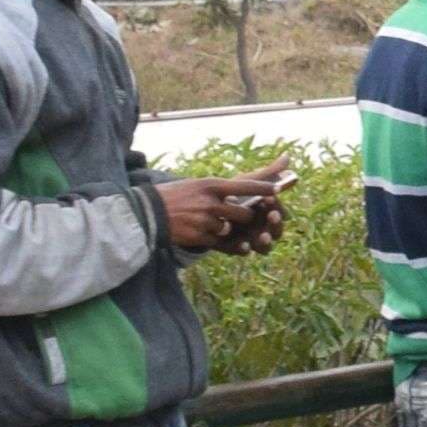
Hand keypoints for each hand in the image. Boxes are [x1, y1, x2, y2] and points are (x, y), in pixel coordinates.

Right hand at [158, 174, 285, 252]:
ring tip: (204, 222)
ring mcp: (204, 220)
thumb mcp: (197, 184)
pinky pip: (217, 241)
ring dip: (223, 229)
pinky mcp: (198, 236)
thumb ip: (219, 189)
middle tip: (234, 216)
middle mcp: (210, 202)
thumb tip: (240, 194)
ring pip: (229, 229)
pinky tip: (198, 231)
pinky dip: (212, 239)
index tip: (279, 189)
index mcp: (211, 185)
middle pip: (243, 214)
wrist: (146, 212)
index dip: (264, 188)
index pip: (244, 185)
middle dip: (243, 218)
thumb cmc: (174, 196)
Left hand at [222, 159, 295, 253]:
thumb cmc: (232, 194)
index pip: (281, 213)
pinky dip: (244, 250)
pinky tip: (244, 246)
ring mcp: (251, 241)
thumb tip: (287, 157)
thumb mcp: (246, 183)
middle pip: (276, 231)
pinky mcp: (236, 248)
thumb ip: (267, 174)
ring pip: (264, 246)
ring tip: (262, 237)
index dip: (279, 208)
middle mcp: (264, 229)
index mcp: (269, 213)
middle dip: (276, 225)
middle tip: (271, 216)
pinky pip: (243, 252)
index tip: (271, 199)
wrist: (203, 208)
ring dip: (266, 242)